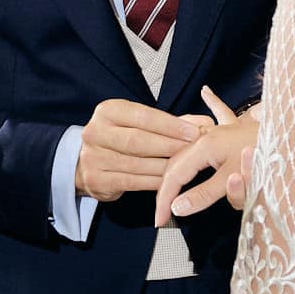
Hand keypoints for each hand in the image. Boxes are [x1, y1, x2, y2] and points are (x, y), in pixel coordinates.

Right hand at [75, 98, 202, 201]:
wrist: (89, 161)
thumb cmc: (121, 138)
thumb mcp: (141, 123)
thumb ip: (172, 123)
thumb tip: (205, 123)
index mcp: (107, 111)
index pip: (143, 116)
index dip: (170, 125)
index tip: (194, 132)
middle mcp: (95, 132)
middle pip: (138, 140)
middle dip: (169, 145)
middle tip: (194, 150)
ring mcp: (93, 157)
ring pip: (136, 163)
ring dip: (165, 166)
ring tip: (187, 167)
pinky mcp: (96, 180)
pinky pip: (132, 182)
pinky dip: (154, 182)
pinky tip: (170, 181)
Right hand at [154, 85, 261, 224]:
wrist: (290, 136)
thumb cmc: (263, 154)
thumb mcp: (230, 179)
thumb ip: (203, 193)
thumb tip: (177, 208)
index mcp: (203, 146)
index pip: (174, 175)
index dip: (165, 199)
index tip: (160, 219)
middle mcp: (208, 136)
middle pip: (176, 162)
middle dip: (167, 188)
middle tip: (162, 213)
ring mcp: (221, 130)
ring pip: (190, 146)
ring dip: (178, 161)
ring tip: (167, 176)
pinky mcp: (235, 129)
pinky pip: (218, 115)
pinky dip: (213, 104)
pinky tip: (207, 92)